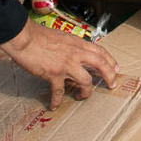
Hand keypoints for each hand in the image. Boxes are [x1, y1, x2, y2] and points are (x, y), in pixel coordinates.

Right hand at [0, 19, 120, 109]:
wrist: (24, 37)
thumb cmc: (38, 35)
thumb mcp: (61, 37)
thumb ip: (70, 46)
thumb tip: (75, 54)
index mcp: (77, 43)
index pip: (101, 51)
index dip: (111, 61)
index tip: (116, 69)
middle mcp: (75, 53)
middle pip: (101, 65)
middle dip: (109, 76)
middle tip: (111, 85)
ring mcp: (66, 64)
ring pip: (86, 81)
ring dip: (85, 92)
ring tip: (81, 97)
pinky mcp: (53, 74)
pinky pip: (59, 91)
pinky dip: (56, 100)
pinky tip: (54, 105)